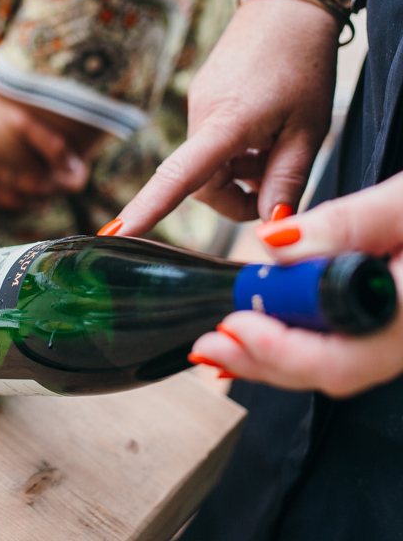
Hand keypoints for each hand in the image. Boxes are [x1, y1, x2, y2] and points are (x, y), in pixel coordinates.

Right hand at [117, 0, 339, 232]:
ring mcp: (198, 101)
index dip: (147, 207)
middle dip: (236, 196)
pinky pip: (211, 139)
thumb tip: (272, 227)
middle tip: (276, 187)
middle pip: (202, 183)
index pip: (179, 177)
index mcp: (226, 123)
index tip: (115, 232)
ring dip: (239, 170)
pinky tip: (264, 128)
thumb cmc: (304, 66)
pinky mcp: (203, 94)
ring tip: (276, 146)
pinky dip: (235, 149)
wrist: (292, 5)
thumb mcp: (308, 132)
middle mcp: (201, 112)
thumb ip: (286, 182)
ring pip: (208, 162)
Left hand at [190, 173, 402, 397]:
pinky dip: (295, 337)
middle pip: (327, 369)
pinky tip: (264, 326)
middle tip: (210, 349)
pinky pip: (339, 341)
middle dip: (263, 362)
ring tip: (224, 344)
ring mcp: (396, 332)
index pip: (341, 356)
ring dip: (274, 354)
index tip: (234, 323)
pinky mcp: (385, 319)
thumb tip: (277, 244)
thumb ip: (350, 224)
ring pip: (332, 360)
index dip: (280, 349)